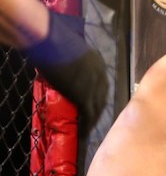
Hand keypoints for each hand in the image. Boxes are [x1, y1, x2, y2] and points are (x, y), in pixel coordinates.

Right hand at [25, 11, 106, 134]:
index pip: (101, 85)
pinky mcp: (85, 98)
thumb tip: (61, 66)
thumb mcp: (69, 52)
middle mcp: (102, 77)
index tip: (92, 102)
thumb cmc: (54, 41)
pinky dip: (87, 126)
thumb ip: (71, 62)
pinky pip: (88, 116)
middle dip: (97, 109)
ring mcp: (95, 88)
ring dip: (93, 120)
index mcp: (99, 65)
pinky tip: (84, 134)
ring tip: (87, 129)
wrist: (53, 43)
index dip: (97, 95)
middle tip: (92, 119)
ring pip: (97, 109)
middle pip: (102, 98)